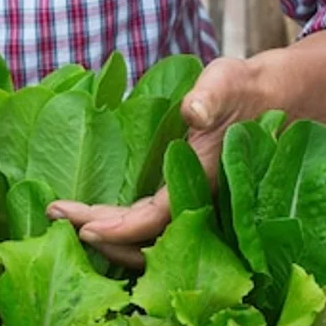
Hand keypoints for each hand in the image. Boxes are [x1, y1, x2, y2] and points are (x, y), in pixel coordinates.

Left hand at [48, 57, 266, 267]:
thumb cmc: (242, 90)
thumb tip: (193, 111)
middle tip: (55, 216)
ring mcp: (193, 209)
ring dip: (107, 239)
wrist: (271, 100)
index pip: (156, 220)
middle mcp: (199, 206)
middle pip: (145, 241)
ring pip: (147, 244)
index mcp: (205, 183)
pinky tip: (90, 218)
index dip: (119, 228)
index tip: (81, 227)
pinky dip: (119, 230)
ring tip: (65, 220)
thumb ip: (210, 96)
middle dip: (99, 235)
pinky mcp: (184, 203)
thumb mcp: (225, 81)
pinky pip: (149, 229)